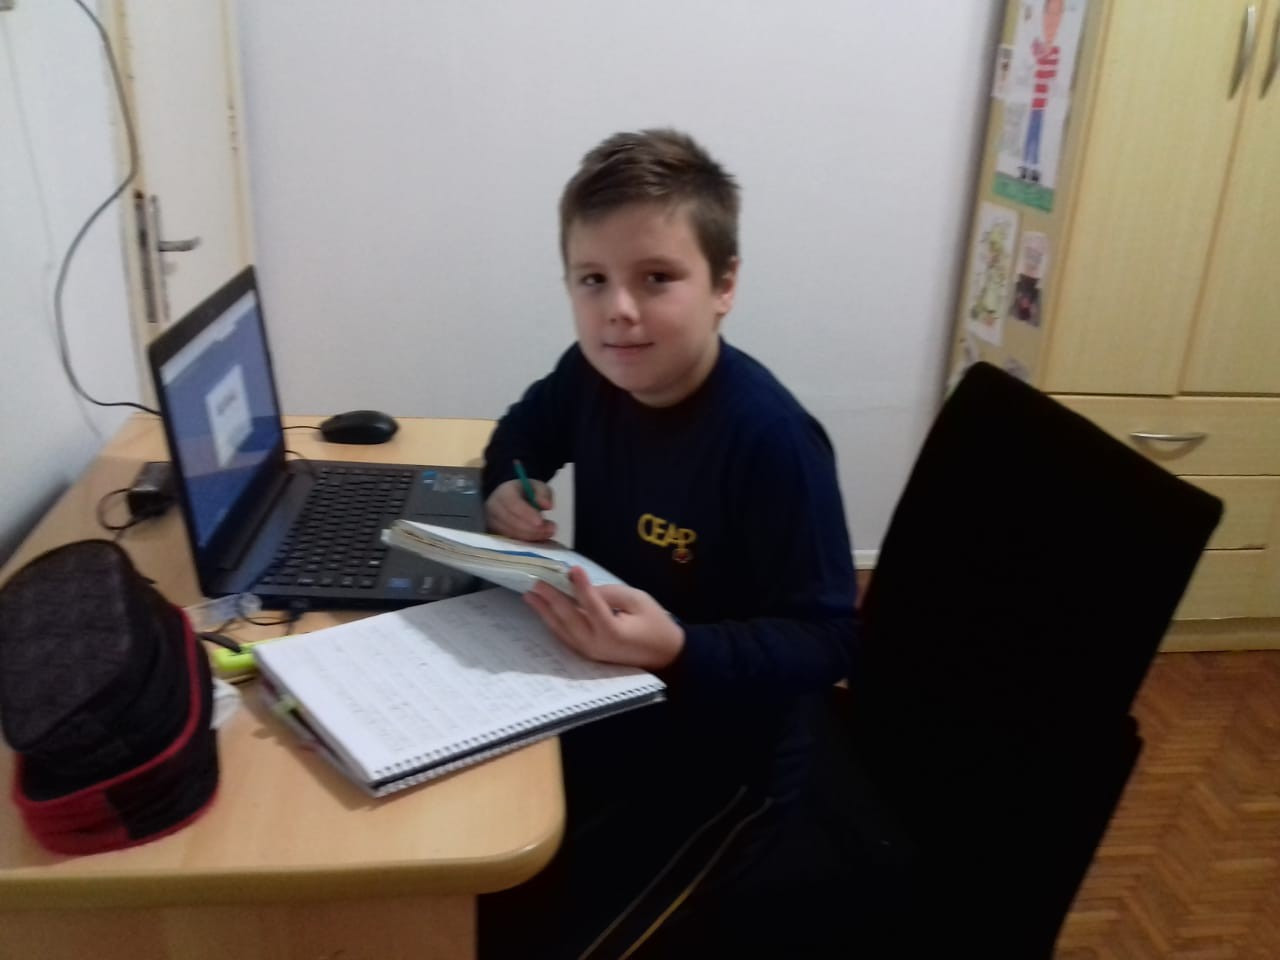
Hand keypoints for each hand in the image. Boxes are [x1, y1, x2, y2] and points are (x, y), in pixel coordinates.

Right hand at [486, 478, 556, 541]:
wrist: (510, 499)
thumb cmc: (526, 493)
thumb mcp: (538, 487)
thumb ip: (544, 494)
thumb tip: (548, 506)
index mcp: (504, 492)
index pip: (512, 503)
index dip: (526, 513)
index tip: (541, 521)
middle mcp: (494, 507)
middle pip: (511, 521)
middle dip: (532, 528)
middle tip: (551, 530)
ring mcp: (492, 521)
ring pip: (511, 533)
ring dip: (531, 536)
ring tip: (547, 533)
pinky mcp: (495, 533)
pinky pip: (510, 540)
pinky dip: (525, 541)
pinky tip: (538, 538)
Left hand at [525, 567, 684, 669]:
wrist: (665, 656)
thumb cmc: (655, 624)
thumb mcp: (638, 600)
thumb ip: (611, 594)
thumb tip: (584, 589)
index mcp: (612, 631)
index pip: (591, 603)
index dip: (580, 585)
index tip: (570, 568)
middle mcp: (596, 643)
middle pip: (568, 618)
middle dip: (551, 599)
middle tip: (536, 582)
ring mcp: (590, 651)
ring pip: (562, 629)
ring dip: (545, 612)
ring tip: (530, 596)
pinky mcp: (588, 653)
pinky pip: (566, 637)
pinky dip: (553, 623)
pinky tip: (543, 612)